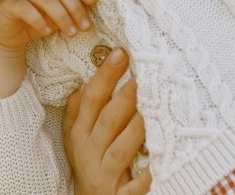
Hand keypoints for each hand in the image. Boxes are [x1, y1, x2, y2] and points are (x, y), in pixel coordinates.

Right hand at [0, 0, 96, 51]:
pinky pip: (25, 9)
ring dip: (61, 16)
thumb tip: (89, 11)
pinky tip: (47, 32)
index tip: (93, 1)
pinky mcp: (9, 4)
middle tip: (85, 26)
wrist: (7, 33)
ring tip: (71, 32)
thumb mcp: (57, 15)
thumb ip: (70, 9)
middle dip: (75, 7)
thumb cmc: (37, 20)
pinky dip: (38, 20)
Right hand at [63, 48, 150, 194]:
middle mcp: (89, 151)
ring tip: (153, 109)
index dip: (105, 75)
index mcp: (80, 133)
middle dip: (125, 97)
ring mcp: (104, 175)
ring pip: (120, 150)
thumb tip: (86, 78)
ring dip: (136, 130)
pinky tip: (158, 166)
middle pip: (108, 120)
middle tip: (144, 75)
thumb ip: (79, 109)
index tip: (121, 53)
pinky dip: (145, 178)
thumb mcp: (76, 137)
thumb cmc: (88, 163)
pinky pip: (133, 187)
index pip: (91, 99)